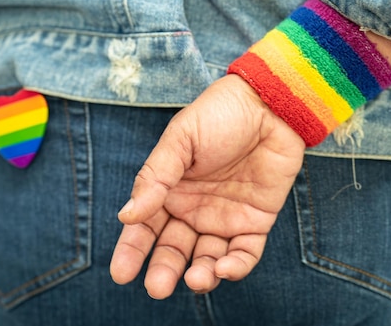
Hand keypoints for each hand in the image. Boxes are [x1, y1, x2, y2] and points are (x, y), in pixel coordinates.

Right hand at [109, 74, 304, 298]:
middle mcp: (194, 209)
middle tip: (158, 287)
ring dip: (200, 274)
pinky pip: (244, 253)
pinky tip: (224, 269)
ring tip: (195, 279)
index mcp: (170, 190)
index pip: (145, 228)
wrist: (270, 103)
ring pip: (207, 258)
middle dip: (164, 270)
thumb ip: (155, 177)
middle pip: (174, 249)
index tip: (121, 273)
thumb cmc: (220, 114)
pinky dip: (235, 267)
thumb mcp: (180, 139)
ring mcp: (224, 217)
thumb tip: (127, 215)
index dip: (131, 251)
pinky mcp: (255, 221)